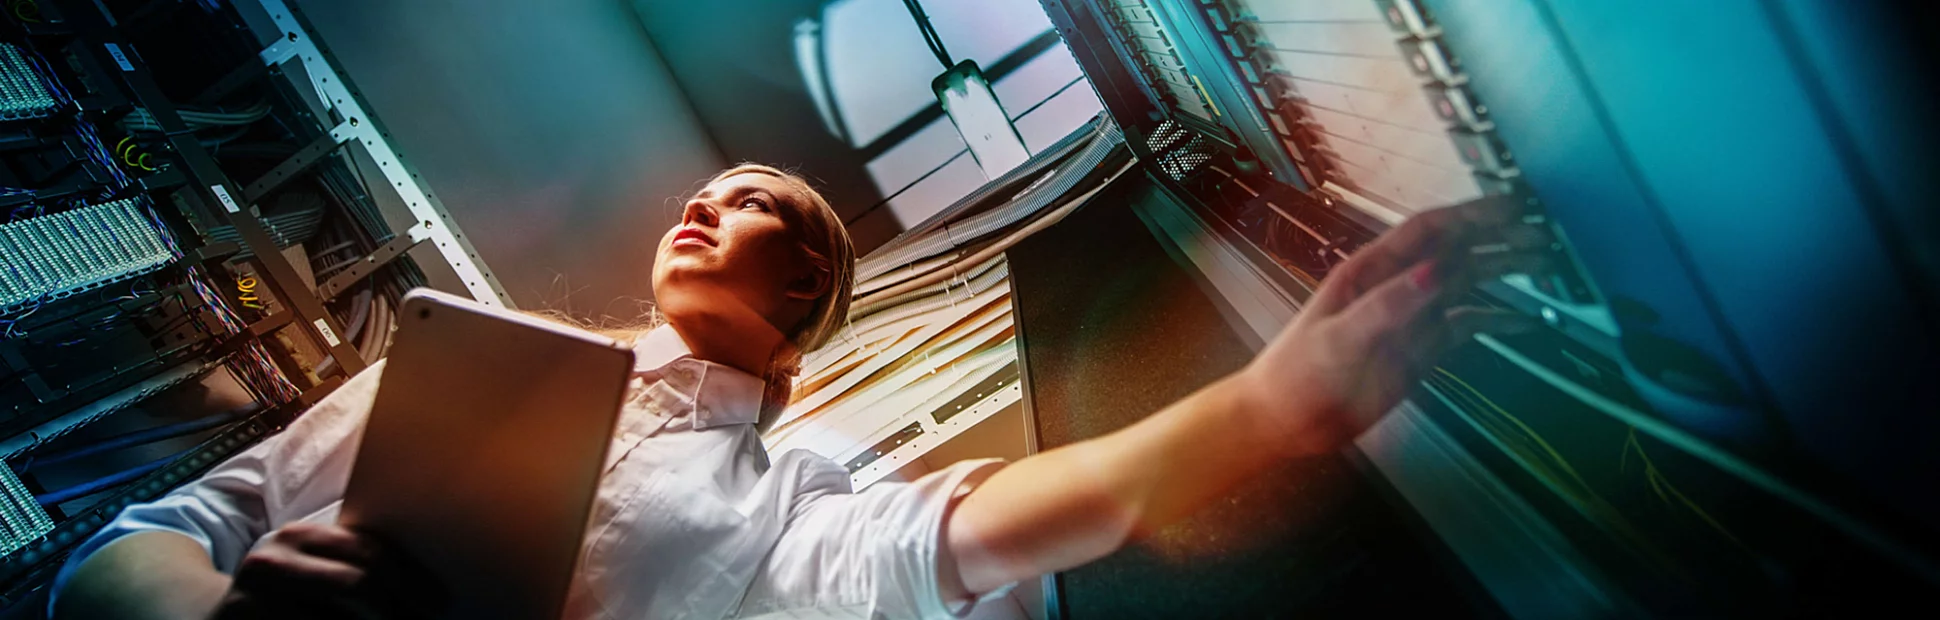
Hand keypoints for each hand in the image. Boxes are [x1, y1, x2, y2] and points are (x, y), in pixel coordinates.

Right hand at [208, 522, 444, 619]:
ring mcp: (252, 600)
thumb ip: (355, 566)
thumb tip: (427, 590)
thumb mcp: (313, 569)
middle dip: (399, 609)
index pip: (368, 551)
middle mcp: (272, 561)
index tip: (441, 604)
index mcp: (298, 536)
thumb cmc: (286, 595)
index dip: (411, 580)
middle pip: (356, 584)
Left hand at [1237, 195, 1550, 455]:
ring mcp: (1411, 317)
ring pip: (1465, 284)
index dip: (1471, 215)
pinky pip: (1464, 327)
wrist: (1285, 420)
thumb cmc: (1300, 372)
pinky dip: (1495, 321)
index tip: (1514, 206)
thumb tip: (1439, 270)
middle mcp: (1396, 286)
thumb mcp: (1341, 337)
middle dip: (1499, 240)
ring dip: (1502, 273)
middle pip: (1455, 252)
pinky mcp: (1420, 350)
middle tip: (1546, 237)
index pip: (1428, 231)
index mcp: (1371, 271)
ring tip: (1546, 267)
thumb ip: (1389, 306)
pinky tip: (1525, 322)